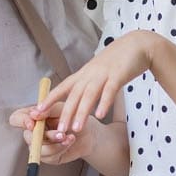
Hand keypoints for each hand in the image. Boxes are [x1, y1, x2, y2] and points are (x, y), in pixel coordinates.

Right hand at [8, 104, 98, 165]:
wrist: (89, 132)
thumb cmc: (75, 117)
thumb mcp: (62, 108)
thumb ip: (48, 109)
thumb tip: (33, 114)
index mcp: (34, 117)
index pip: (17, 118)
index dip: (21, 121)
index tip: (32, 123)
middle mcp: (34, 132)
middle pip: (28, 137)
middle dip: (45, 135)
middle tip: (60, 133)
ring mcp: (40, 145)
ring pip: (39, 149)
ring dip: (55, 143)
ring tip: (68, 137)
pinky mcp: (49, 156)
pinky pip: (49, 156)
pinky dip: (61, 148)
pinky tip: (70, 141)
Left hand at [40, 31, 156, 133]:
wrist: (138, 44)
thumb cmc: (117, 60)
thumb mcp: (97, 71)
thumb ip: (87, 83)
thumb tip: (78, 98)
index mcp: (84, 74)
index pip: (63, 87)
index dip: (49, 99)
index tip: (37, 111)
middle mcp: (90, 74)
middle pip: (74, 95)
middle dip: (65, 113)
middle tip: (57, 131)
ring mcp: (104, 74)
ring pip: (89, 95)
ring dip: (82, 112)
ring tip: (76, 129)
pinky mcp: (118, 75)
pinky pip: (109, 91)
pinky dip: (104, 103)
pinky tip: (100, 116)